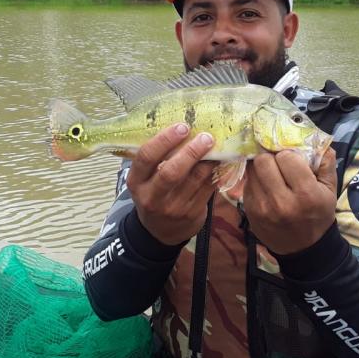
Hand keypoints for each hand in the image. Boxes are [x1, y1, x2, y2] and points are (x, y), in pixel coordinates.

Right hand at [127, 123, 216, 245]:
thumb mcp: (145, 179)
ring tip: (217, 144)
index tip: (182, 127)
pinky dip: (216, 172)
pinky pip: (207, 189)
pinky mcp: (192, 214)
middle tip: (206, 136)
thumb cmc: (153, 193)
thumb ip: (157, 159)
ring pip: (195, 180)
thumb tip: (182, 126)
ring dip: (209, 160)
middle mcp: (152, 197)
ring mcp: (173, 208)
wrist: (160, 231)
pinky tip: (222, 160)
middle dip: (191, 152)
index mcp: (136, 182)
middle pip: (171, 172)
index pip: (146, 158)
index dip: (164, 140)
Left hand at [243, 148, 336, 254]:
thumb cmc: (318, 215)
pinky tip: (266, 187)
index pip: (286, 157)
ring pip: (252, 170)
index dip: (289, 155)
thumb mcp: (330, 191)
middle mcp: (281, 202)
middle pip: (262, 161)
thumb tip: (317, 138)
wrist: (303, 248)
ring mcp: (262, 208)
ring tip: (271, 174)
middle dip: (271, 157)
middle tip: (278, 163)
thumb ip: (326, 163)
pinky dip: (256, 181)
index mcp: (305, 195)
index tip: (293, 161)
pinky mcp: (249, 211)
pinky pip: (247, 184)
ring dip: (261, 168)